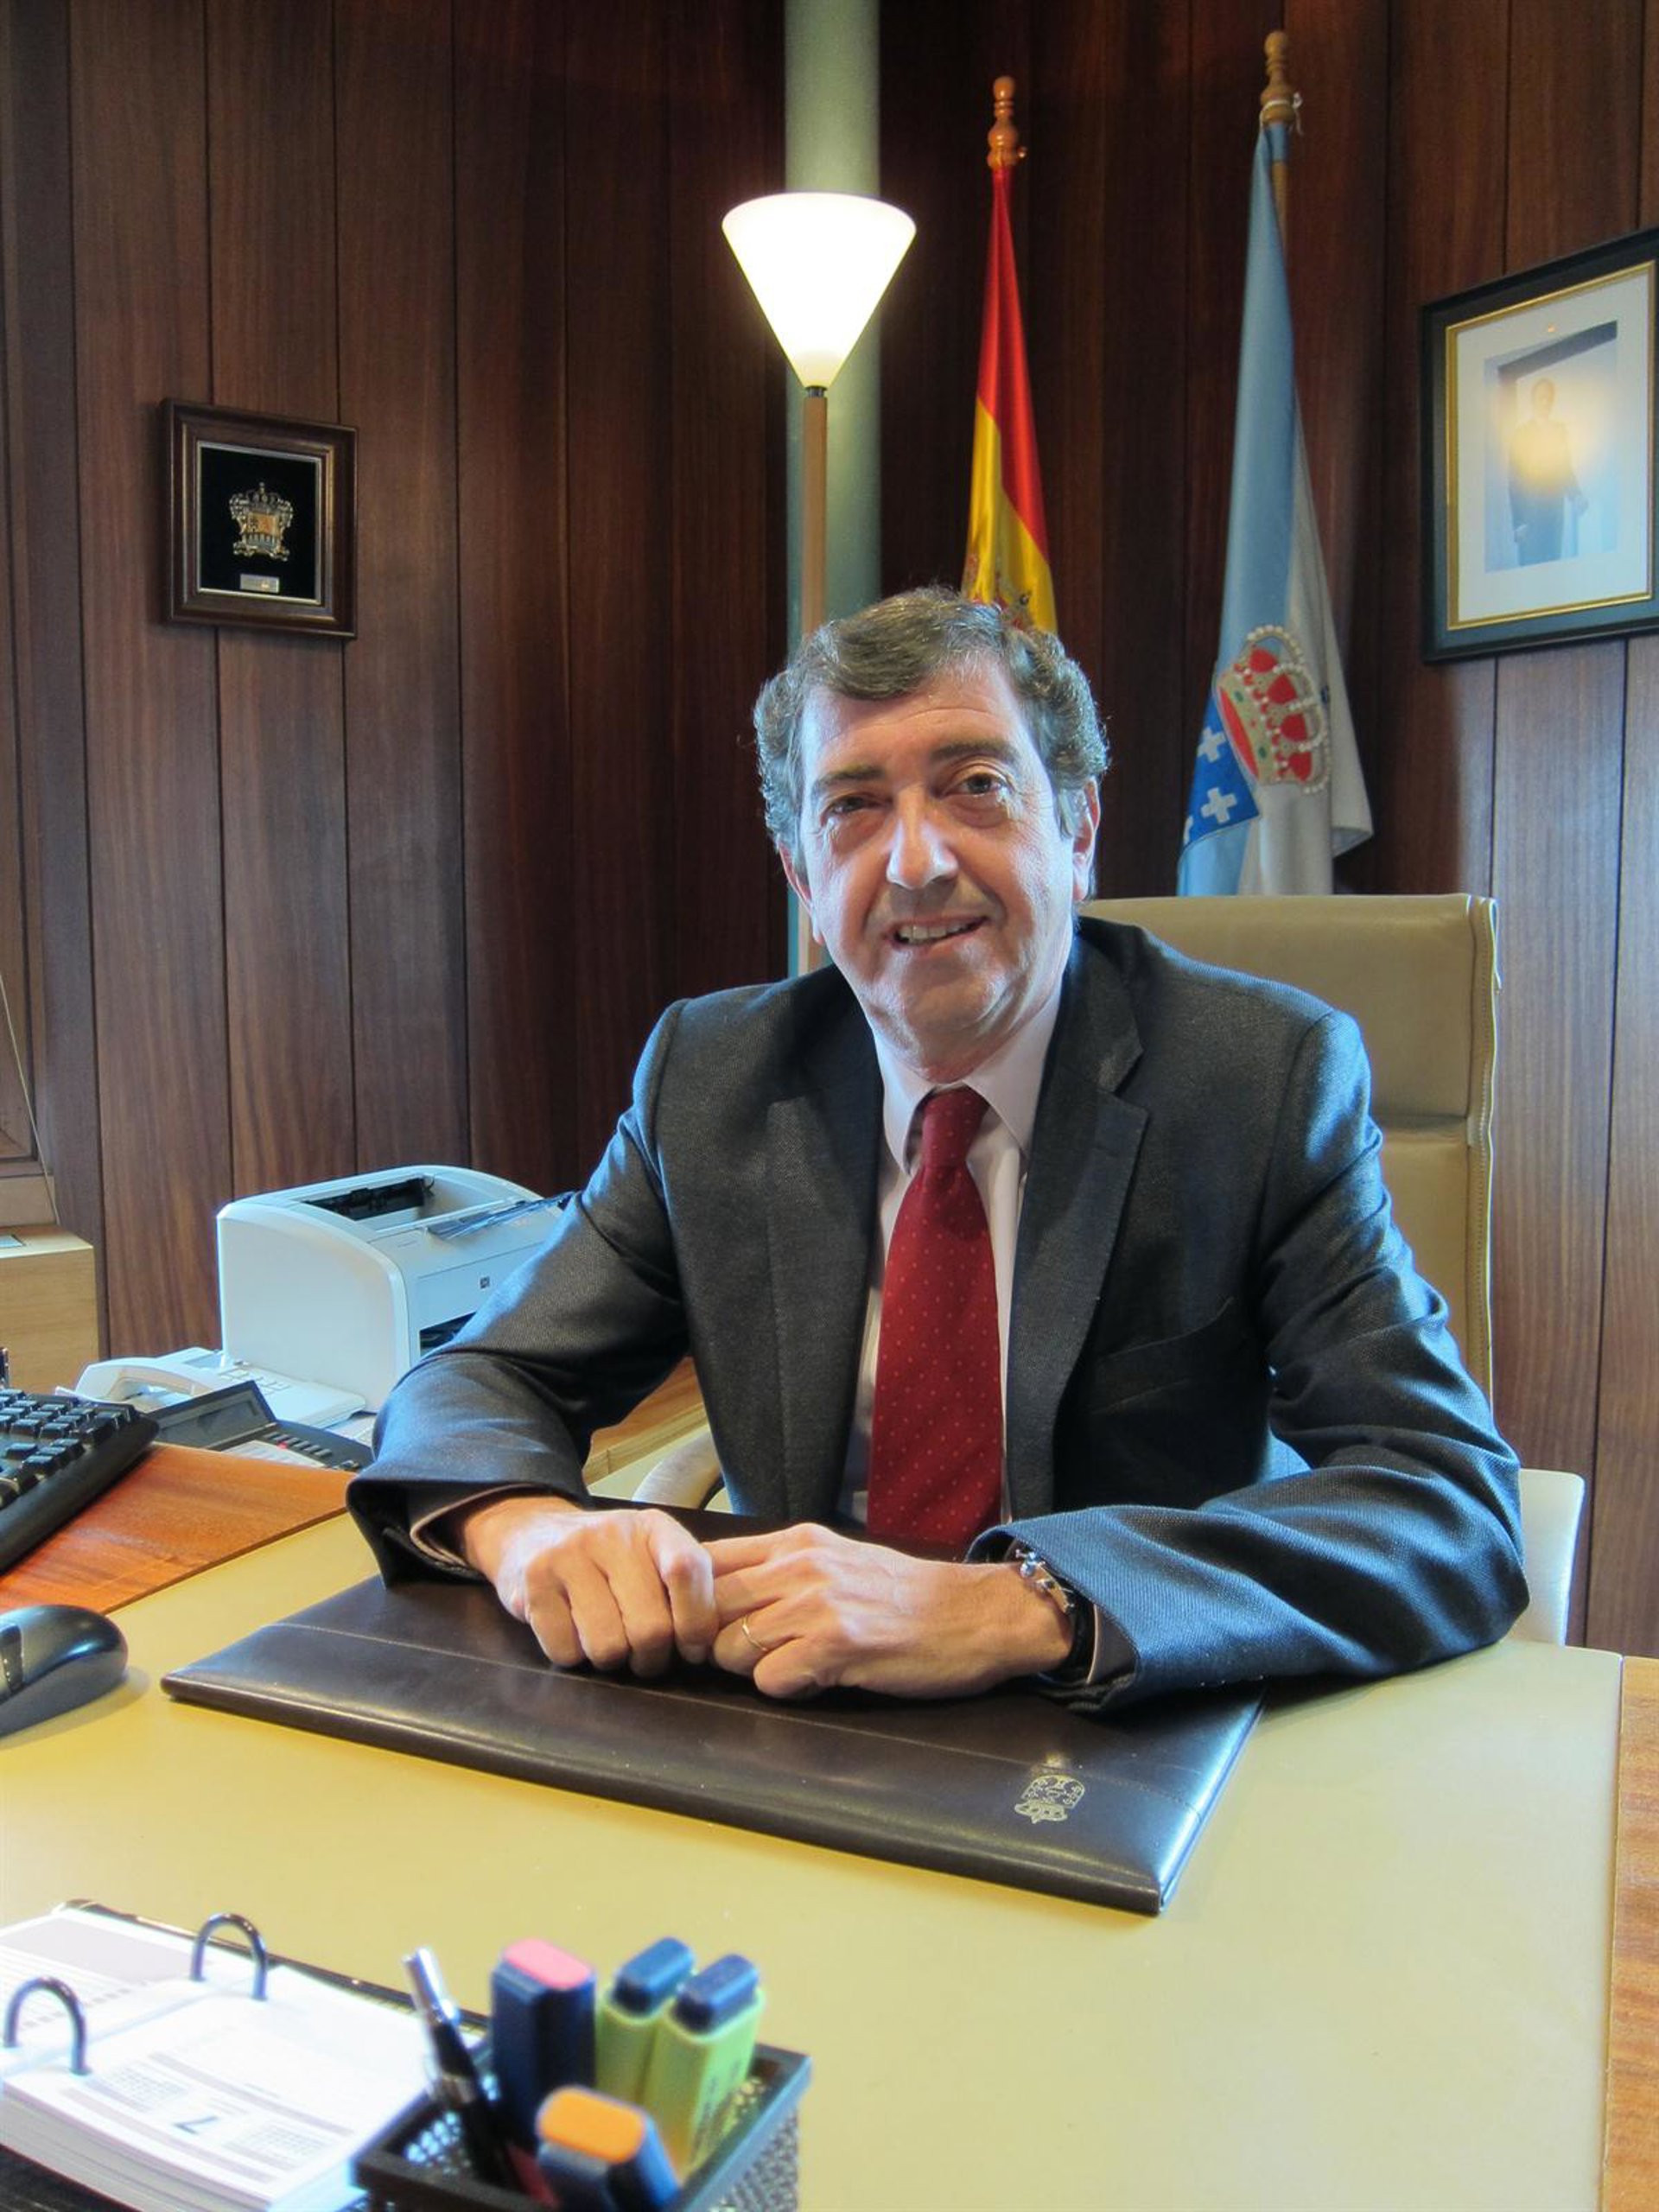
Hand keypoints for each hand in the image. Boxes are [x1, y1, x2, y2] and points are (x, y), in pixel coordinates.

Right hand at [451, 1494, 716, 1676]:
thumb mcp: (652, 1552)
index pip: (687, 1571)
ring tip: (609, 1642)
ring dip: (612, 1661)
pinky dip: (573, 1657)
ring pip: (608, 1647)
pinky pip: (566, 1652)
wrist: (531, 1532)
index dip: (696, 1622)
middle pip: (650, 1627)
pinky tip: (573, 1633)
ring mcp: (568, 1556)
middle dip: (651, 1659)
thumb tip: (709, 1643)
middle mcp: (611, 1535)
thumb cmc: (607, 1557)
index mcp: (653, 1527)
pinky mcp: (533, 1583)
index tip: (691, 1649)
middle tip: (645, 1657)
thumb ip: (686, 1584)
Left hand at [704, 1523, 1072, 1698]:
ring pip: (729, 1648)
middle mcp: (799, 1565)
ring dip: (750, 1669)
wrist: (976, 1614)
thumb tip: (718, 1597)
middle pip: (705, 1609)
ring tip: (791, 1666)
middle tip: (745, 1659)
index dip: (691, 1602)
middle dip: (712, 1643)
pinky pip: (769, 1679)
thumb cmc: (906, 1597)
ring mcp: (816, 1604)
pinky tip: (816, 1681)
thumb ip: (781, 1571)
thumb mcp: (837, 1561)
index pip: (704, 1562)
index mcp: (795, 1542)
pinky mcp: (836, 1644)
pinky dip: (784, 1688)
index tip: (705, 1628)